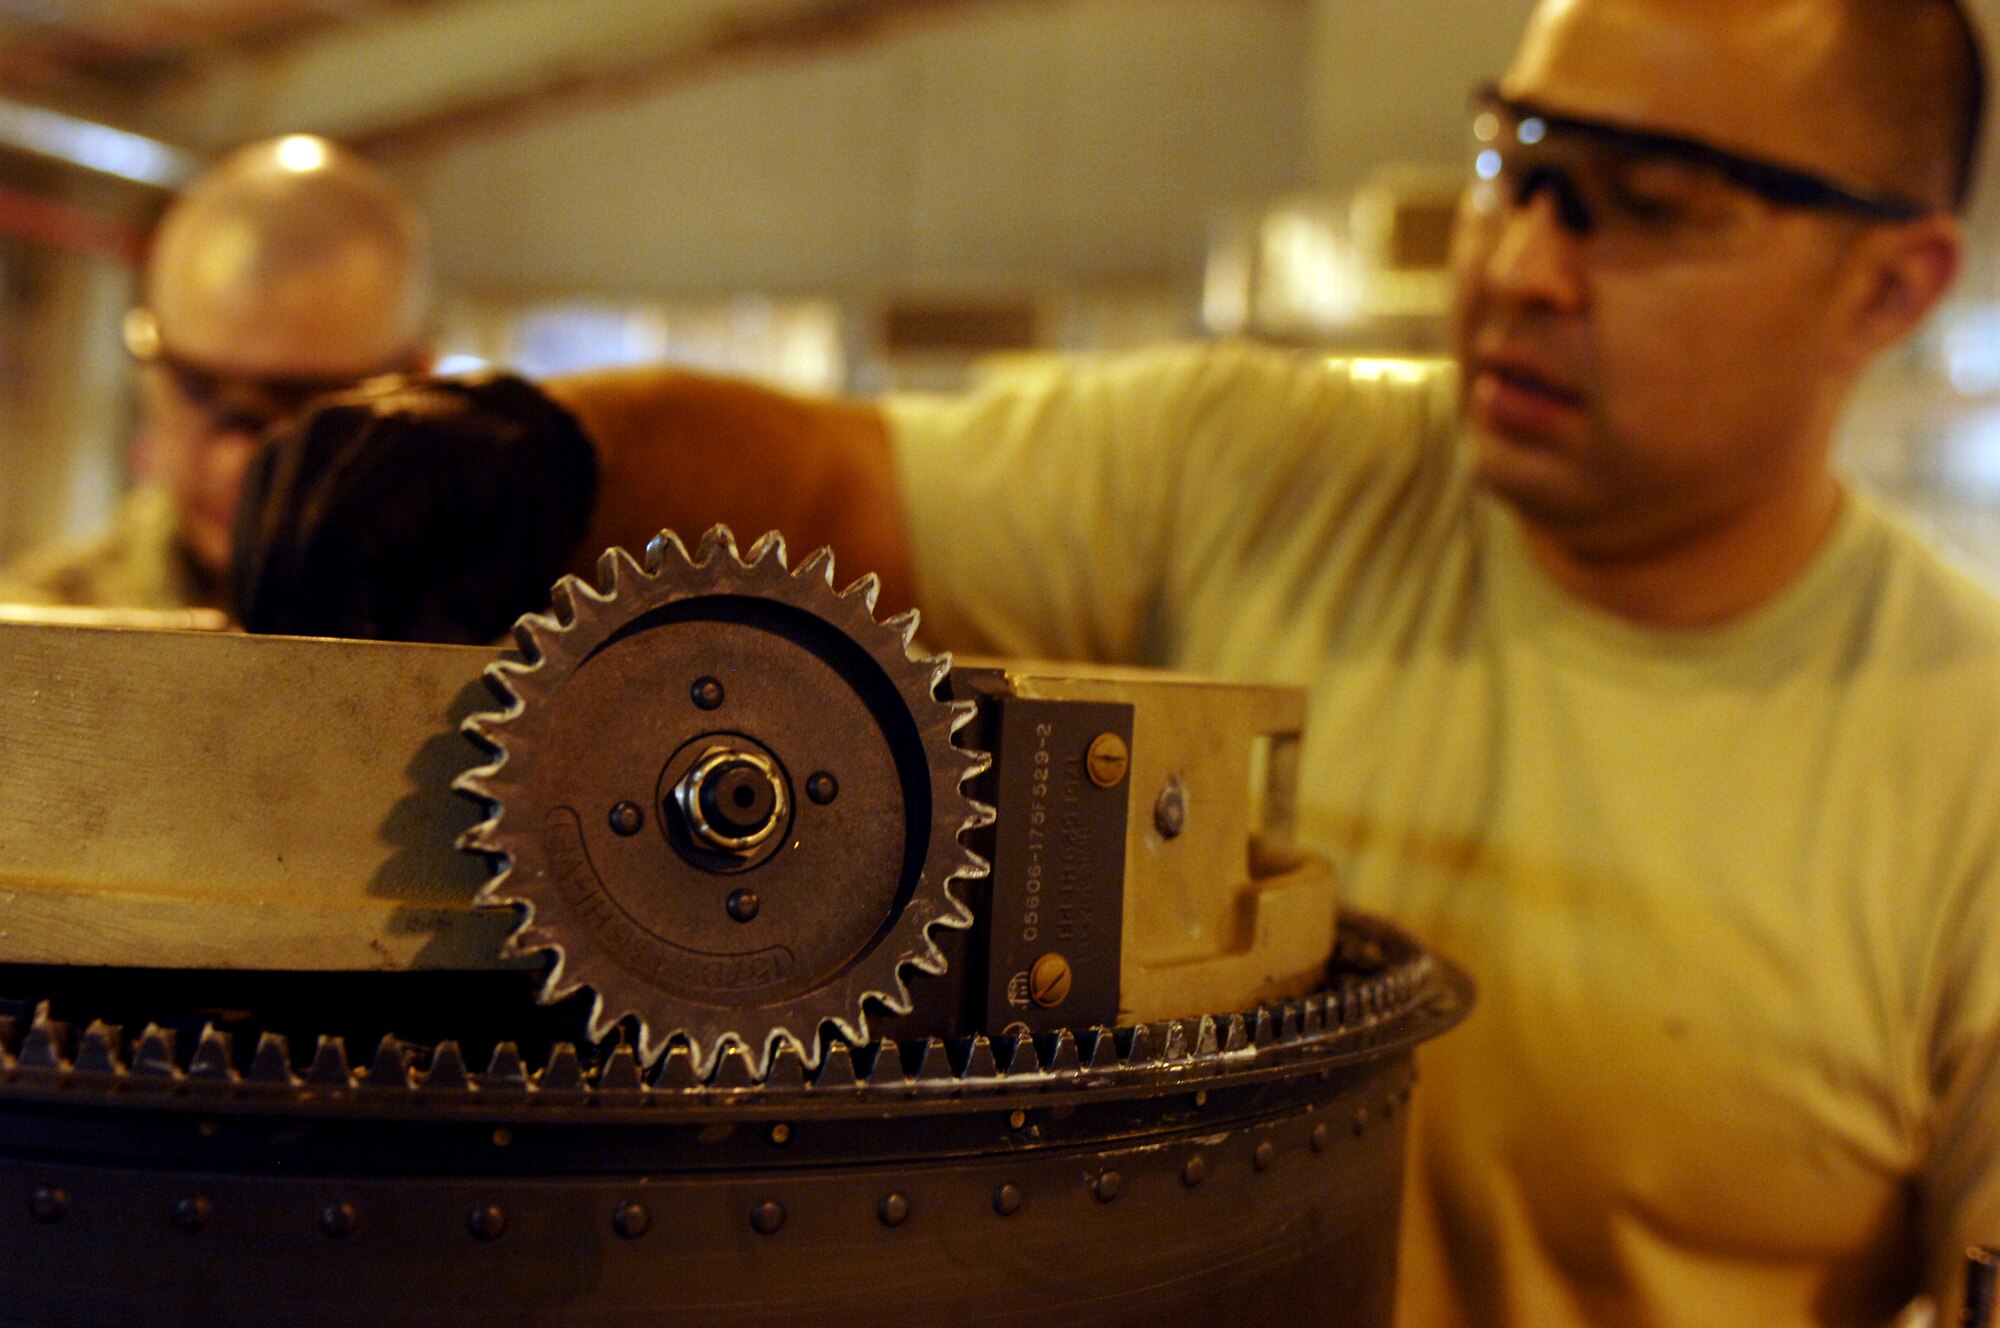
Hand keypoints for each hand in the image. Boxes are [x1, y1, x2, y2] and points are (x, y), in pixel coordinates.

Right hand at [231, 371, 597, 643]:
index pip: (333, 539)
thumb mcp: (520, 554)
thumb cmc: (517, 497)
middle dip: (304, 630)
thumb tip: (404, 659)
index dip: (331, 614)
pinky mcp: (269, 465)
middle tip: (338, 684)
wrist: (492, 424)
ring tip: (346, 648)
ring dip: (290, 617)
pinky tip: (332, 616)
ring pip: (256, 557)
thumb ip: (468, 606)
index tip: (352, 672)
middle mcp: (331, 429)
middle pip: (282, 552)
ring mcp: (291, 442)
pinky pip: (253, 548)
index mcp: (403, 442)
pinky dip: (282, 595)